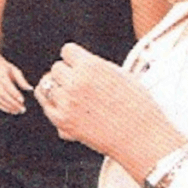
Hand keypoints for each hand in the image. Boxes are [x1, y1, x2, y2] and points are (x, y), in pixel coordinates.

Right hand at [0, 55, 32, 114]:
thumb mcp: (14, 70)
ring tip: (18, 111)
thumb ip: (22, 80)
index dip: (15, 94)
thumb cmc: (5, 67)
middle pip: (3, 95)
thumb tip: (30, 89)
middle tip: (23, 109)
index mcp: (0, 74)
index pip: (7, 86)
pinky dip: (4, 108)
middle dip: (13, 103)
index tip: (22, 101)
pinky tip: (11, 111)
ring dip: (9, 107)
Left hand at [35, 42, 186, 180]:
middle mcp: (75, 82)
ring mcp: (67, 102)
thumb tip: (75, 62)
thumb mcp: (119, 74)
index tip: (82, 67)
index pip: (67, 51)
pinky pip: (46, 106)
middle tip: (81, 85)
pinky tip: (64, 106)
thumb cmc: (136, 105)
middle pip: (56, 68)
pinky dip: (53, 105)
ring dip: (58, 89)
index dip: (75, 59)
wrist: (141, 137)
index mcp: (90, 66)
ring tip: (71, 96)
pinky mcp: (63, 121)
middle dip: (67, 75)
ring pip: (47, 86)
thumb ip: (94, 66)